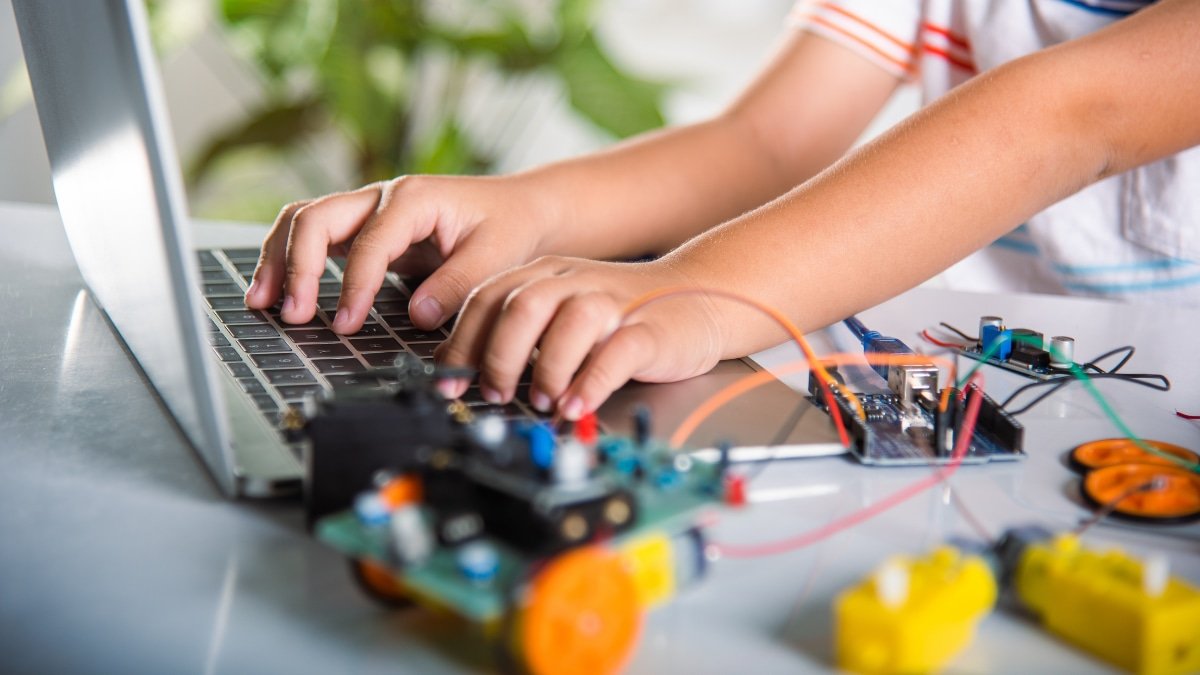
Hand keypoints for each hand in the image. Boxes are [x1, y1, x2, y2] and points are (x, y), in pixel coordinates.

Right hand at [243, 175, 554, 331]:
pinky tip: (279, 292)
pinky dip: (291, 259)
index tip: (346, 325)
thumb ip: (458, 285)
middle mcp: (382, 197)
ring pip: (304, 221)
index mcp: (414, 198)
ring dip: (279, 259)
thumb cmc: (507, 228)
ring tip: (263, 302)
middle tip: (294, 314)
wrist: (517, 210)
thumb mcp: (496, 256)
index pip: (369, 242)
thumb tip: (418, 316)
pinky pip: (314, 235)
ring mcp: (367, 209)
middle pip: (317, 217)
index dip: (353, 286)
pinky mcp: (363, 228)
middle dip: (298, 266)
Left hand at [437, 256, 728, 418]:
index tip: (449, 384)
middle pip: (521, 307)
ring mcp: (613, 304)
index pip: (487, 299)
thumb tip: (465, 374)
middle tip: (496, 393)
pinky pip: (615, 354)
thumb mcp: (561, 314)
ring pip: (568, 323)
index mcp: (544, 276)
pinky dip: (591, 383)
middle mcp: (574, 282)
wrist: (700, 297)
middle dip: (498, 357)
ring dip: (546, 368)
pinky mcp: (649, 331)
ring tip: (541, 400)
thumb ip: (519, 333)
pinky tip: (576, 406)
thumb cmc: (620, 316)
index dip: (462, 344)